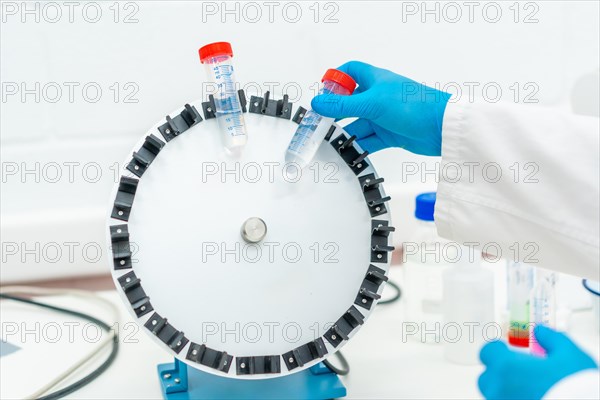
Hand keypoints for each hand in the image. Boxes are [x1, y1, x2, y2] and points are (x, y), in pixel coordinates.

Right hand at [311, 61, 450, 155]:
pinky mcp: (390, 135)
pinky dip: (359, 147)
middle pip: (350, 103)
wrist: (441, 127)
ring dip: (346, 133)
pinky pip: (368, 141)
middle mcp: (378, 97)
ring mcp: (383, 117)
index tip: (323, 92)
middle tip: (320, 123)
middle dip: (335, 113)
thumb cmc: (413, 105)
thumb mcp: (372, 103)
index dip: (336, 78)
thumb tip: (318, 102)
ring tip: (331, 142)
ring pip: (358, 125)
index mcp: (375, 80)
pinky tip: (349, 153)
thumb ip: (343, 105)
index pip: (351, 71)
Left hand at [479, 325, 597, 399]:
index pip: (487, 352)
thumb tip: (541, 332)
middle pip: (487, 377)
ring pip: (495, 394)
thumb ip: (551, 338)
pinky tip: (533, 397)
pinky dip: (513, 399)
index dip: (497, 350)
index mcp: (507, 367)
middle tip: (519, 372)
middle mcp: (499, 388)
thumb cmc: (575, 387)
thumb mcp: (569, 354)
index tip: (506, 350)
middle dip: (499, 373)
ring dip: (506, 389)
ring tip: (528, 387)